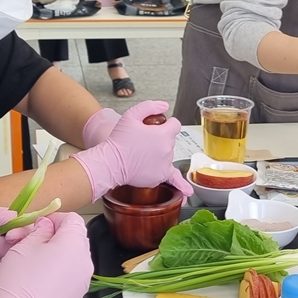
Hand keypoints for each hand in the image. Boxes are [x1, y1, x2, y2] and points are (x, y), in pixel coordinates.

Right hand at [0, 213, 91, 297]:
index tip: (37, 224)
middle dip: (49, 238)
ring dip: (49, 256)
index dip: (53, 219)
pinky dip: (50, 274)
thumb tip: (46, 226)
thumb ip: (39, 230)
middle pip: (70, 240)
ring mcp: (80, 283)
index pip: (72, 220)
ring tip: (26, 260)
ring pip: (66, 260)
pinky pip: (64, 278)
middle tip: (27, 242)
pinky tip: (31, 278)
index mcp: (75, 245)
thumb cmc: (19, 282)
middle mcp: (84, 263)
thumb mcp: (23, 246)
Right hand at [72, 101, 193, 198]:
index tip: (158, 127)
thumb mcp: (131, 115)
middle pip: (171, 141)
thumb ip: (150, 106)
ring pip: (168, 156)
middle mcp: (168, 150)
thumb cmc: (119, 140)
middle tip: (143, 142)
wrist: (111, 162)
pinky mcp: (159, 176)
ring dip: (160, 153)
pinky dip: (181, 185)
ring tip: (143, 154)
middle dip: (161, 139)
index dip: (166, 124)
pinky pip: (173, 180)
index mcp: (164, 134)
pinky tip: (187, 192)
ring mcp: (165, 164)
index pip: (175, 125)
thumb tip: (164, 106)